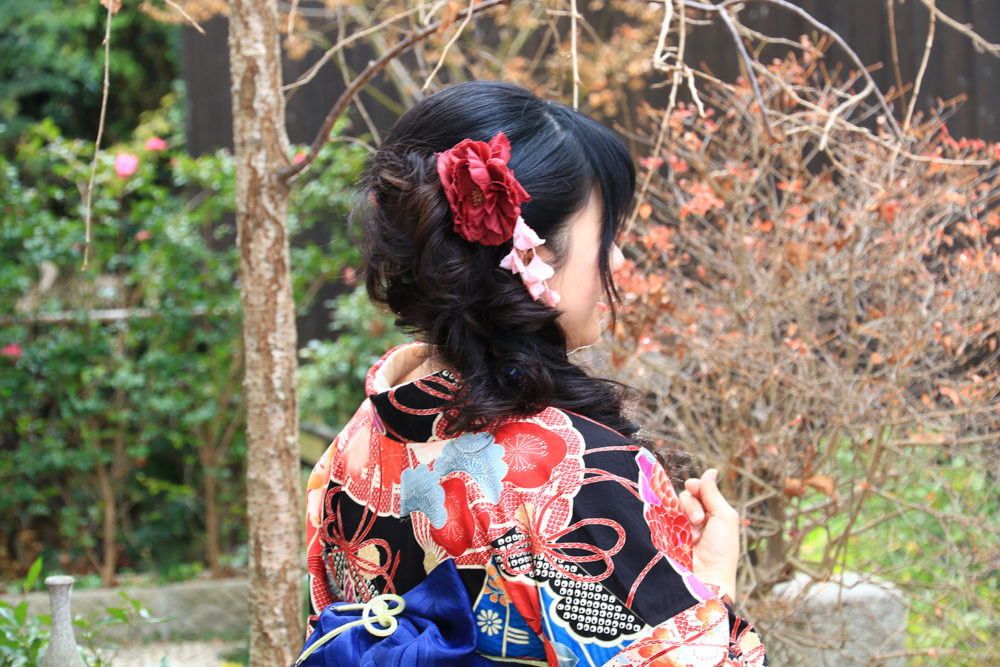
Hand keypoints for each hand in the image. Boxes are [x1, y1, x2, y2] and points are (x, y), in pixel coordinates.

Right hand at [679, 468, 739, 596]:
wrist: (707, 577)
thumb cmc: (722, 549)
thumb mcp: (724, 517)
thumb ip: (713, 493)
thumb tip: (710, 471)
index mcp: (712, 513)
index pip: (699, 490)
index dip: (696, 486)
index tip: (694, 487)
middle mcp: (695, 519)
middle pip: (685, 495)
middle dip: (692, 504)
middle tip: (700, 520)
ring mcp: (680, 527)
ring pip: (673, 506)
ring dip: (685, 516)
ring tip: (694, 534)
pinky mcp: (667, 535)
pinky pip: (662, 518)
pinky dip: (672, 523)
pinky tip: (683, 536)